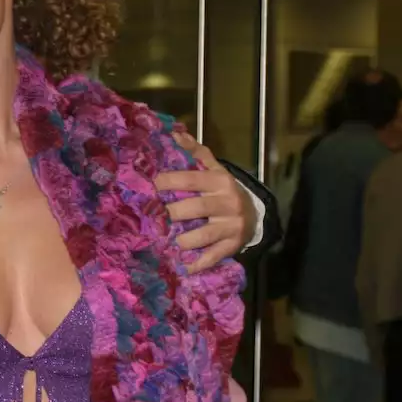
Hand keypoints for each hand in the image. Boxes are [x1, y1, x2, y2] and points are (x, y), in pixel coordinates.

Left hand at [156, 134, 257, 273]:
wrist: (255, 213)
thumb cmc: (223, 189)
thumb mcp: (214, 168)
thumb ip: (195, 152)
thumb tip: (175, 134)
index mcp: (220, 180)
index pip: (190, 180)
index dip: (166, 182)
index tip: (147, 186)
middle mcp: (227, 203)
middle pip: (194, 208)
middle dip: (170, 213)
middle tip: (150, 217)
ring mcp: (231, 226)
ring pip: (202, 235)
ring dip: (180, 240)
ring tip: (162, 241)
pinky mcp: (233, 246)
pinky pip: (213, 256)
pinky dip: (197, 263)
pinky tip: (182, 268)